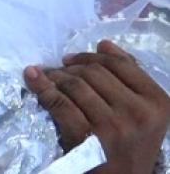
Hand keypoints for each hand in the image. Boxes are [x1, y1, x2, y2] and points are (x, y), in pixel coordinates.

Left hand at [24, 40, 169, 173]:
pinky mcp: (88, 137)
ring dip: (55, 76)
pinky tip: (33, 79)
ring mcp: (114, 125)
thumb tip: (104, 44)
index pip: (119, 64)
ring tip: (46, 77)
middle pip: (94, 72)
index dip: (91, 56)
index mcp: (157, 102)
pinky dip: (42, 88)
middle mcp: (138, 112)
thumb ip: (129, 78)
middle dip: (70, 67)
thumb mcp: (142, 113)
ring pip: (76, 84)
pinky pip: (60, 103)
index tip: (72, 59)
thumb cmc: (130, 146)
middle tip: (56, 70)